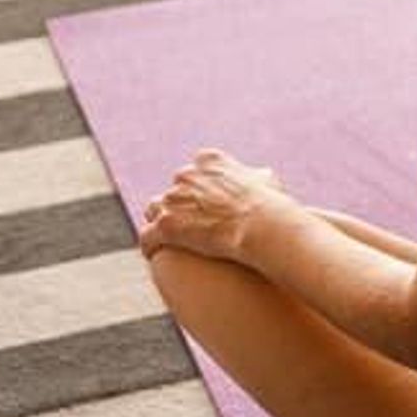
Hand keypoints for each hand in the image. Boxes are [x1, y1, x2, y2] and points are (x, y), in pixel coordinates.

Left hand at [138, 149, 301, 264]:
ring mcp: (173, 200)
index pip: (192, 173)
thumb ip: (254, 176)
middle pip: (171, 192)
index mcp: (209, 161)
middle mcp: (186, 175)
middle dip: (177, 208)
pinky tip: (155, 255)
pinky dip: (150, 246)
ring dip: (160, 224)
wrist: (261, 226)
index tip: (202, 207)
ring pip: (154, 211)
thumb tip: (259, 175)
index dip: (196, 192)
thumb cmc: (268, 205)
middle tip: (188, 227)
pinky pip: (147, 237)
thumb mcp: (266, 181)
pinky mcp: (165, 225)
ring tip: (167, 241)